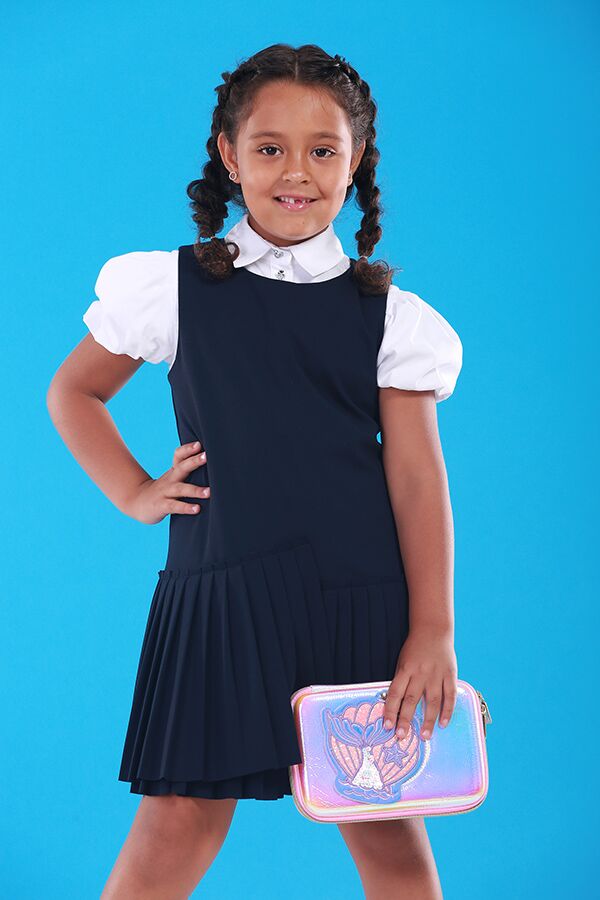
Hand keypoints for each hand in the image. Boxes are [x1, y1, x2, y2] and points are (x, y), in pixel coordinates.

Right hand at [128, 441, 209, 524]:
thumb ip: (188, 470)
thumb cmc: (163, 489)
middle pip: (181, 467)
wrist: (137, 502)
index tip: (199, 444)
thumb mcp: (173, 477)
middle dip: (194, 461)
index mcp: (174, 471)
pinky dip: (186, 507)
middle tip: (207, 456)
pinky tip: (197, 509)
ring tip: (209, 492)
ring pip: (181, 489)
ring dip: (195, 490)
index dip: (188, 449)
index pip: (179, 455)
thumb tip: (215, 465)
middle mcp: (170, 479)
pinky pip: (175, 506)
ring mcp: (165, 492)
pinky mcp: (162, 506)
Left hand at [382, 625, 457, 740]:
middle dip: (406, 719)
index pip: (395, 693)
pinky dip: (448, 710)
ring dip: (429, 720)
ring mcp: (436, 675)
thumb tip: (394, 705)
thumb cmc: (414, 648)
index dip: (390, 711)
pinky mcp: (450, 674)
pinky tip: (444, 723)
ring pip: (432, 701)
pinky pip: (449, 695)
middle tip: (402, 736)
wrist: (433, 630)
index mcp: (405, 670)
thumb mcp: (402, 661)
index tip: (387, 726)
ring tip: (425, 736)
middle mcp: (420, 673)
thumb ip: (401, 681)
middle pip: (411, 700)